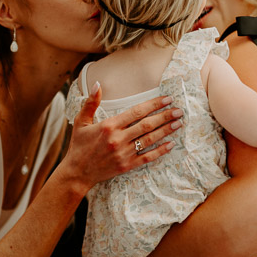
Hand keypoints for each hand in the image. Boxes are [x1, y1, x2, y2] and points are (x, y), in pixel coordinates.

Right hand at [60, 82, 182, 189]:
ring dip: (166, 131)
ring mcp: (124, 153)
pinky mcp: (127, 166)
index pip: (136, 111)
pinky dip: (160, 151)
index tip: (167, 99)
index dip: (153, 104)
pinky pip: (147, 157)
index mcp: (109, 125)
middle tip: (179, 110)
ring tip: (178, 123)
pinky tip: (170, 144)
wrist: (77, 172)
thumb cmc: (79, 145)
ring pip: (149, 139)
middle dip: (165, 116)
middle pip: (147, 125)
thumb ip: (91, 103)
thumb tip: (97, 84)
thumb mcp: (81, 122)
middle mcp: (118, 138)